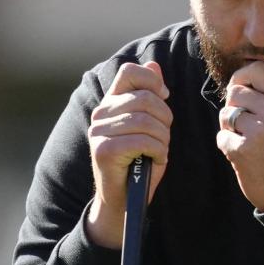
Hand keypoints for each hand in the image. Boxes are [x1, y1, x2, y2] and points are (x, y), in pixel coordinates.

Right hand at [86, 61, 170, 249]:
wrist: (123, 200)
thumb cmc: (139, 162)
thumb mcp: (149, 126)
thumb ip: (150, 96)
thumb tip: (154, 65)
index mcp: (111, 102)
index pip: (130, 71)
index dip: (153, 81)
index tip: (164, 99)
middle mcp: (100, 113)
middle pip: (145, 98)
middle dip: (165, 118)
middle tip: (164, 137)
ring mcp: (98, 132)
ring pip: (145, 120)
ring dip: (162, 138)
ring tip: (159, 150)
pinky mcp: (103, 150)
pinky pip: (142, 140)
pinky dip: (157, 151)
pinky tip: (155, 160)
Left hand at [215, 62, 263, 211]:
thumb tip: (258, 73)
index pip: (257, 70)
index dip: (241, 77)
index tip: (240, 88)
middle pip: (235, 92)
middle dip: (234, 106)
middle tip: (244, 123)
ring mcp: (258, 130)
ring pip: (226, 114)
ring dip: (229, 127)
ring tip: (245, 139)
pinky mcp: (242, 149)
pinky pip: (222, 136)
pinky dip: (227, 145)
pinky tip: (242, 154)